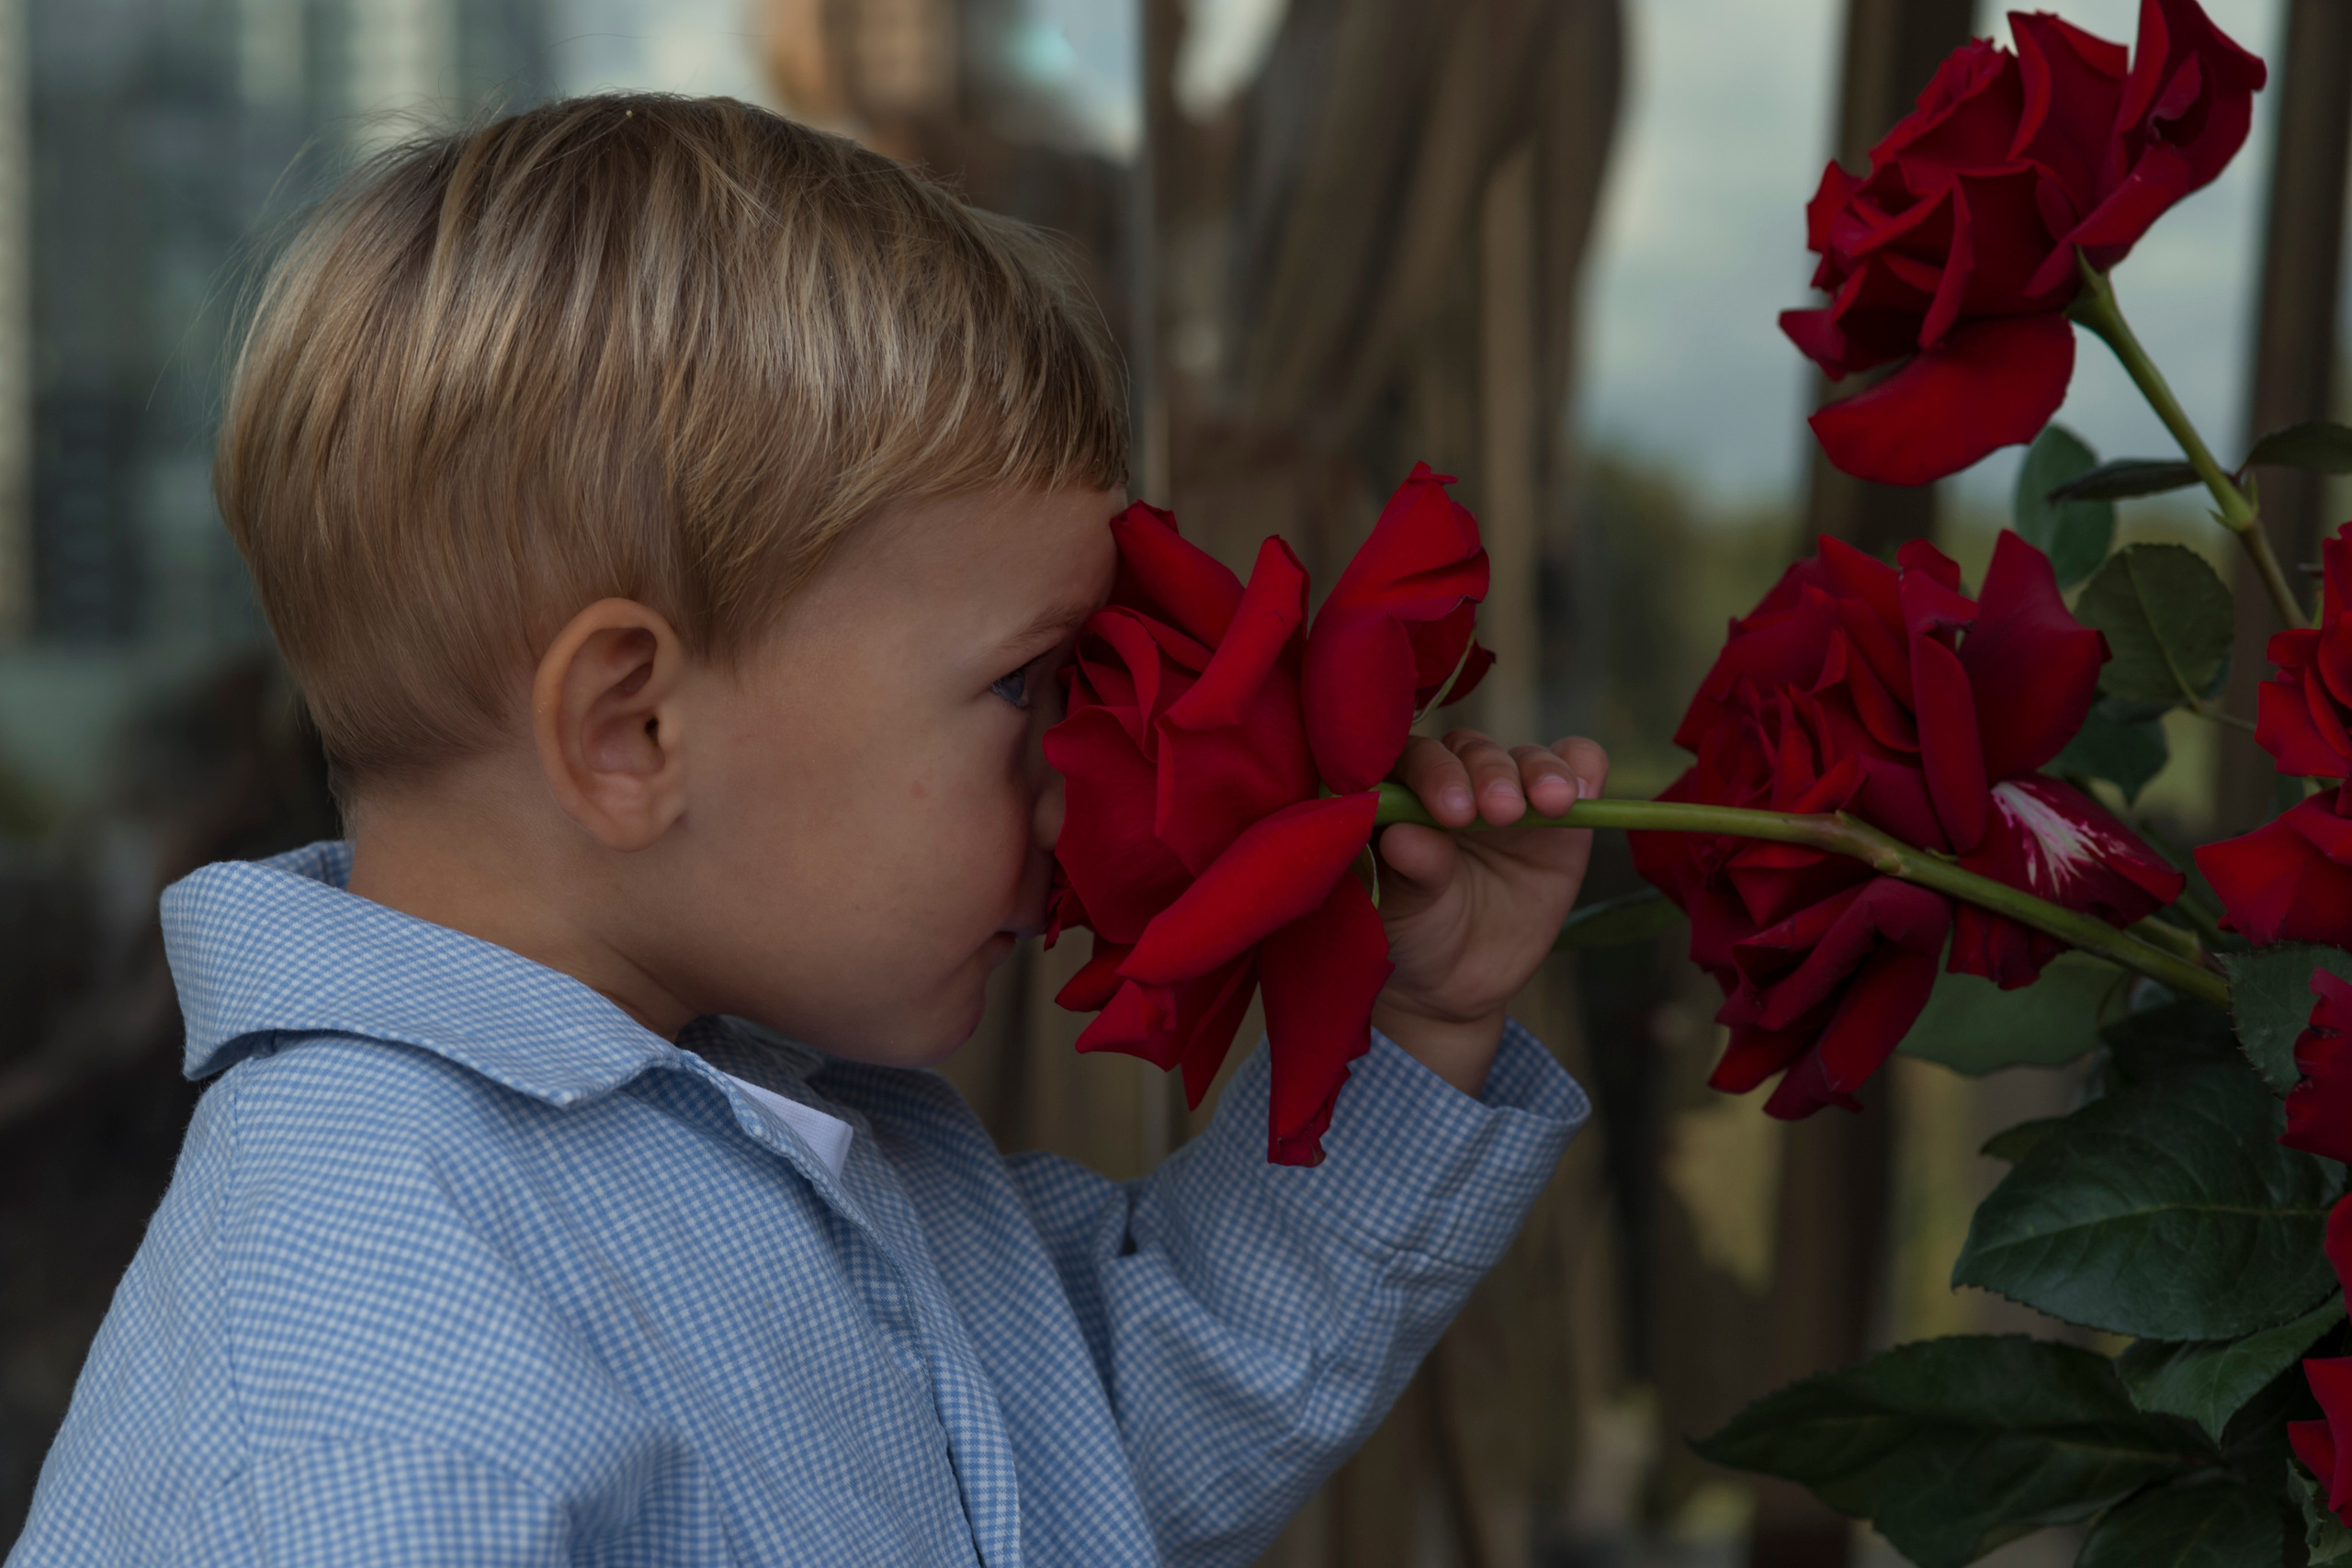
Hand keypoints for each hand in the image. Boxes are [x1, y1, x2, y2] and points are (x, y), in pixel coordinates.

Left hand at [1370, 731, 1608, 1096]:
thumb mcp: (1405, 910)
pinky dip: (1583, 767)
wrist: (1453, 978)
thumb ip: (1412, 870)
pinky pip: (1578, 765)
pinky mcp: (1560, 812)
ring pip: (1526, 757)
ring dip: (1540, 772)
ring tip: (1548, 805)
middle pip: (1472, 750)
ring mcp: (1509, 791)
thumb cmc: (1413, 932)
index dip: (1435, 774)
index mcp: (1401, 790)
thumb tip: (1404, 835)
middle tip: (1499, 813)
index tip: (1451, 813)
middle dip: (1489, 774)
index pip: (1415, 758)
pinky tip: (1583, 791)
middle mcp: (1454, 777)